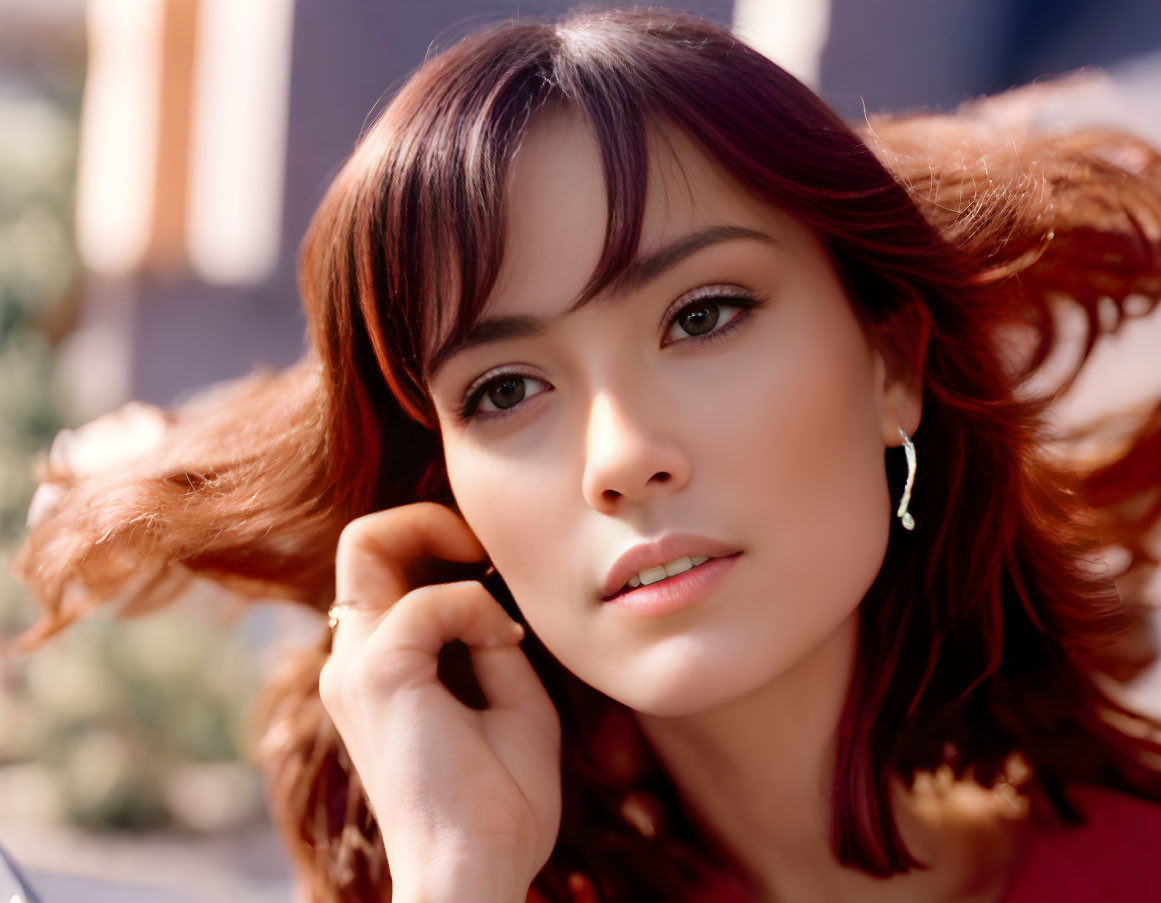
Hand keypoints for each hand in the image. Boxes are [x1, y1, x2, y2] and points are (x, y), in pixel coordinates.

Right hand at [319, 503, 561, 901]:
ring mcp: (355, 665)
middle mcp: (352, 660)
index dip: (434, 542)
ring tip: (500, 619)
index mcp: (376, 669)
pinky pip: (428, 603)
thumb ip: (492, 643)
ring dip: (449, 555)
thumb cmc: (500, 802)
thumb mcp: (512, 701)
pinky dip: (476, 610)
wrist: (478, 870)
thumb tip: (491, 601)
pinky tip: (504, 649)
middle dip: (428, 521)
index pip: (381, 568)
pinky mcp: (376, 676)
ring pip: (370, 543)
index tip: (490, 566)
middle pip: (362, 539)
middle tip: (483, 551)